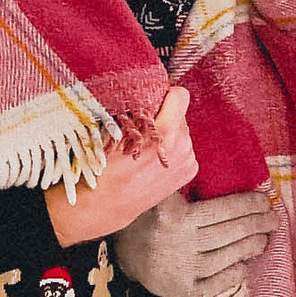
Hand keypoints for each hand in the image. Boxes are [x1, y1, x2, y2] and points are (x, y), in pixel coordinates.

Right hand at [47, 86, 194, 247]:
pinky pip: (184, 149)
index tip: (155, 100)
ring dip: (168, 135)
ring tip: (146, 150)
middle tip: (143, 130)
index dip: (165, 96)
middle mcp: (182, 146)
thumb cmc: (105, 169)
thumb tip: (144, 92)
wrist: (107, 204)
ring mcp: (188, 160)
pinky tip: (154, 161)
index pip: (181, 96)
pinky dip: (172, 151)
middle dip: (164, 117)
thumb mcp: (115, 131)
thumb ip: (137, 110)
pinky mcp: (189, 171)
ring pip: (182, 132)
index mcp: (165, 133)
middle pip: (180, 115)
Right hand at [114, 180, 277, 296]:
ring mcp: (180, 269)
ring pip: (225, 258)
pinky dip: (231, 276)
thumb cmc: (146, 216)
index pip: (224, 210)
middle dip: (257, 225)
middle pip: (229, 233)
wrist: (120, 250)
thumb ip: (184, 179)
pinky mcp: (180, 290)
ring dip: (250, 248)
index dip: (249, 205)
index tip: (265, 201)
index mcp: (177, 216)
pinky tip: (243, 267)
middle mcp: (180, 243)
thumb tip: (215, 160)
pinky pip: (213, 285)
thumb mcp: (161, 193)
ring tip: (264, 240)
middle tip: (273, 220)